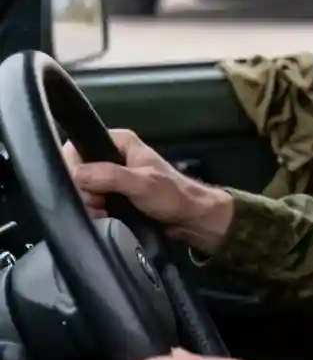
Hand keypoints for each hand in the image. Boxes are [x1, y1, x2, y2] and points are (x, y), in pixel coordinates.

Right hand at [62, 128, 232, 253]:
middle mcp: (113, 154)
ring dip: (88, 201)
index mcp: (119, 141)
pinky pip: (92, 198)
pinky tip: (104, 215)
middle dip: (82, 188)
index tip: (84, 185)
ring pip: (82, 186)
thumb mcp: (142, 183)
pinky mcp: (113, 193)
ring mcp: (112, 175)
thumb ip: (110, 176)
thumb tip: (77, 175)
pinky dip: (94, 208)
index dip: (74, 166)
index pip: (77, 145)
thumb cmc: (173, 196)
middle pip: (77, 168)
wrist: (190, 218)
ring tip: (104, 210)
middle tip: (98, 201)